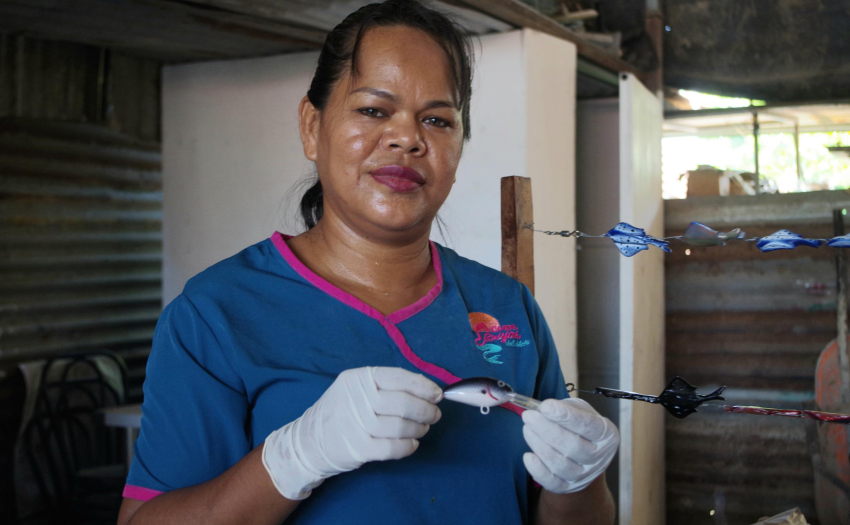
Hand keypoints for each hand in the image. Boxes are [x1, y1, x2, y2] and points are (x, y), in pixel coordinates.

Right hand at [262, 367, 442, 499]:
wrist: (309, 441)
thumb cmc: (341, 411)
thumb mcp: (355, 389)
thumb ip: (386, 386)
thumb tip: (427, 391)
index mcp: (357, 379)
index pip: (398, 377)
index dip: (423, 386)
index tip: (438, 394)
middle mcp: (356, 399)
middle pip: (403, 403)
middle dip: (426, 410)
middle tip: (434, 415)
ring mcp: (355, 424)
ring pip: (401, 427)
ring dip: (419, 429)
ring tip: (422, 429)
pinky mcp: (357, 448)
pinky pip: (393, 448)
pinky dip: (408, 446)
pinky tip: (412, 443)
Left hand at [522, 398, 618, 493]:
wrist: (583, 455)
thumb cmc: (580, 427)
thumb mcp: (579, 410)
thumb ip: (564, 407)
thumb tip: (542, 410)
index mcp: (607, 434)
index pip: (588, 425)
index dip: (566, 416)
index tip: (545, 406)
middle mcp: (600, 457)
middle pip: (573, 446)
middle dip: (546, 429)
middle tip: (528, 416)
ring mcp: (585, 475)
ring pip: (561, 464)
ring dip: (539, 445)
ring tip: (527, 429)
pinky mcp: (570, 487)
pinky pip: (553, 483)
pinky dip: (538, 471)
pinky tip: (528, 456)